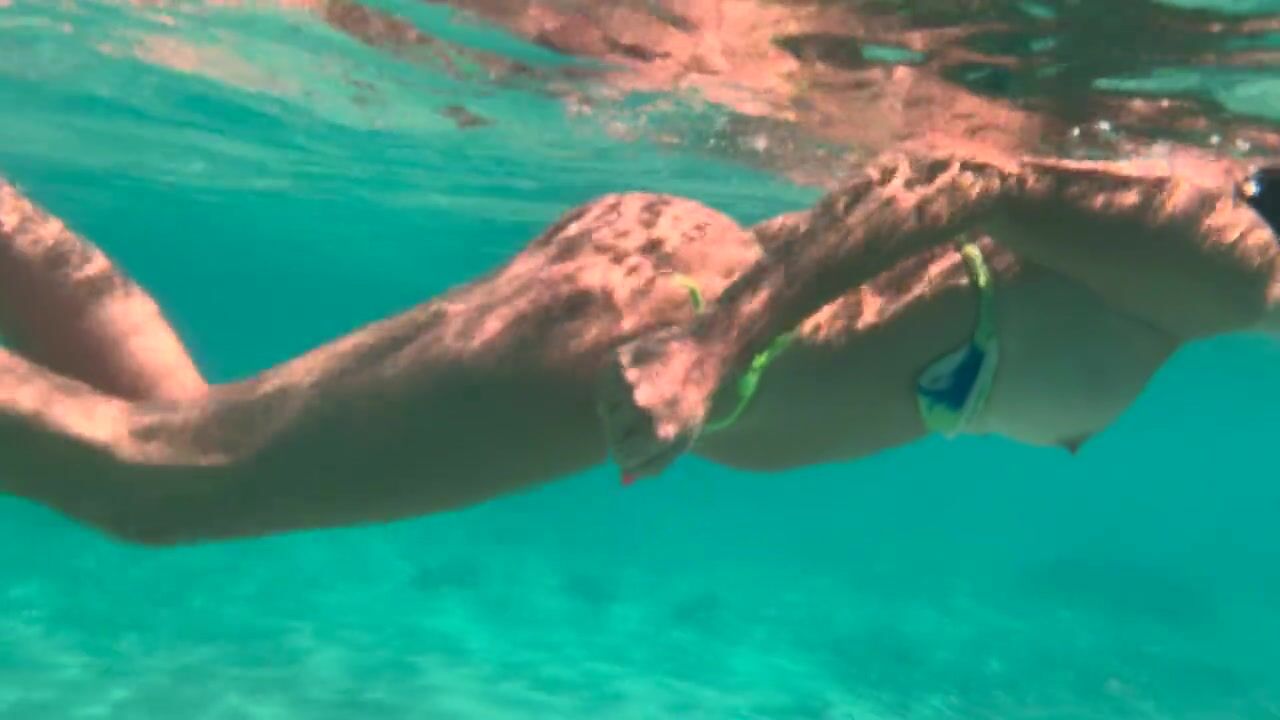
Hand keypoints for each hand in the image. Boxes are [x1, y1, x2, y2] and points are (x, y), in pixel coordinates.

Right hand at [596, 327, 723, 482]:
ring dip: (617, 405)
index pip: (621, 456)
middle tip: (644, 413)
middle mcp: (640, 408)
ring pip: (604, 408)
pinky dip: (614, 385)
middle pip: (610, 432)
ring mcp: (627, 383)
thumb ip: (652, 464)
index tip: (638, 440)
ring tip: (643, 393)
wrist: (701, 354)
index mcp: (659, 433)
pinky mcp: (617, 362)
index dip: (629, 449)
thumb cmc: (691, 403)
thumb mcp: (682, 441)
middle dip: (623, 428)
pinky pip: (603, 385)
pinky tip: (637, 377)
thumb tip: (623, 478)